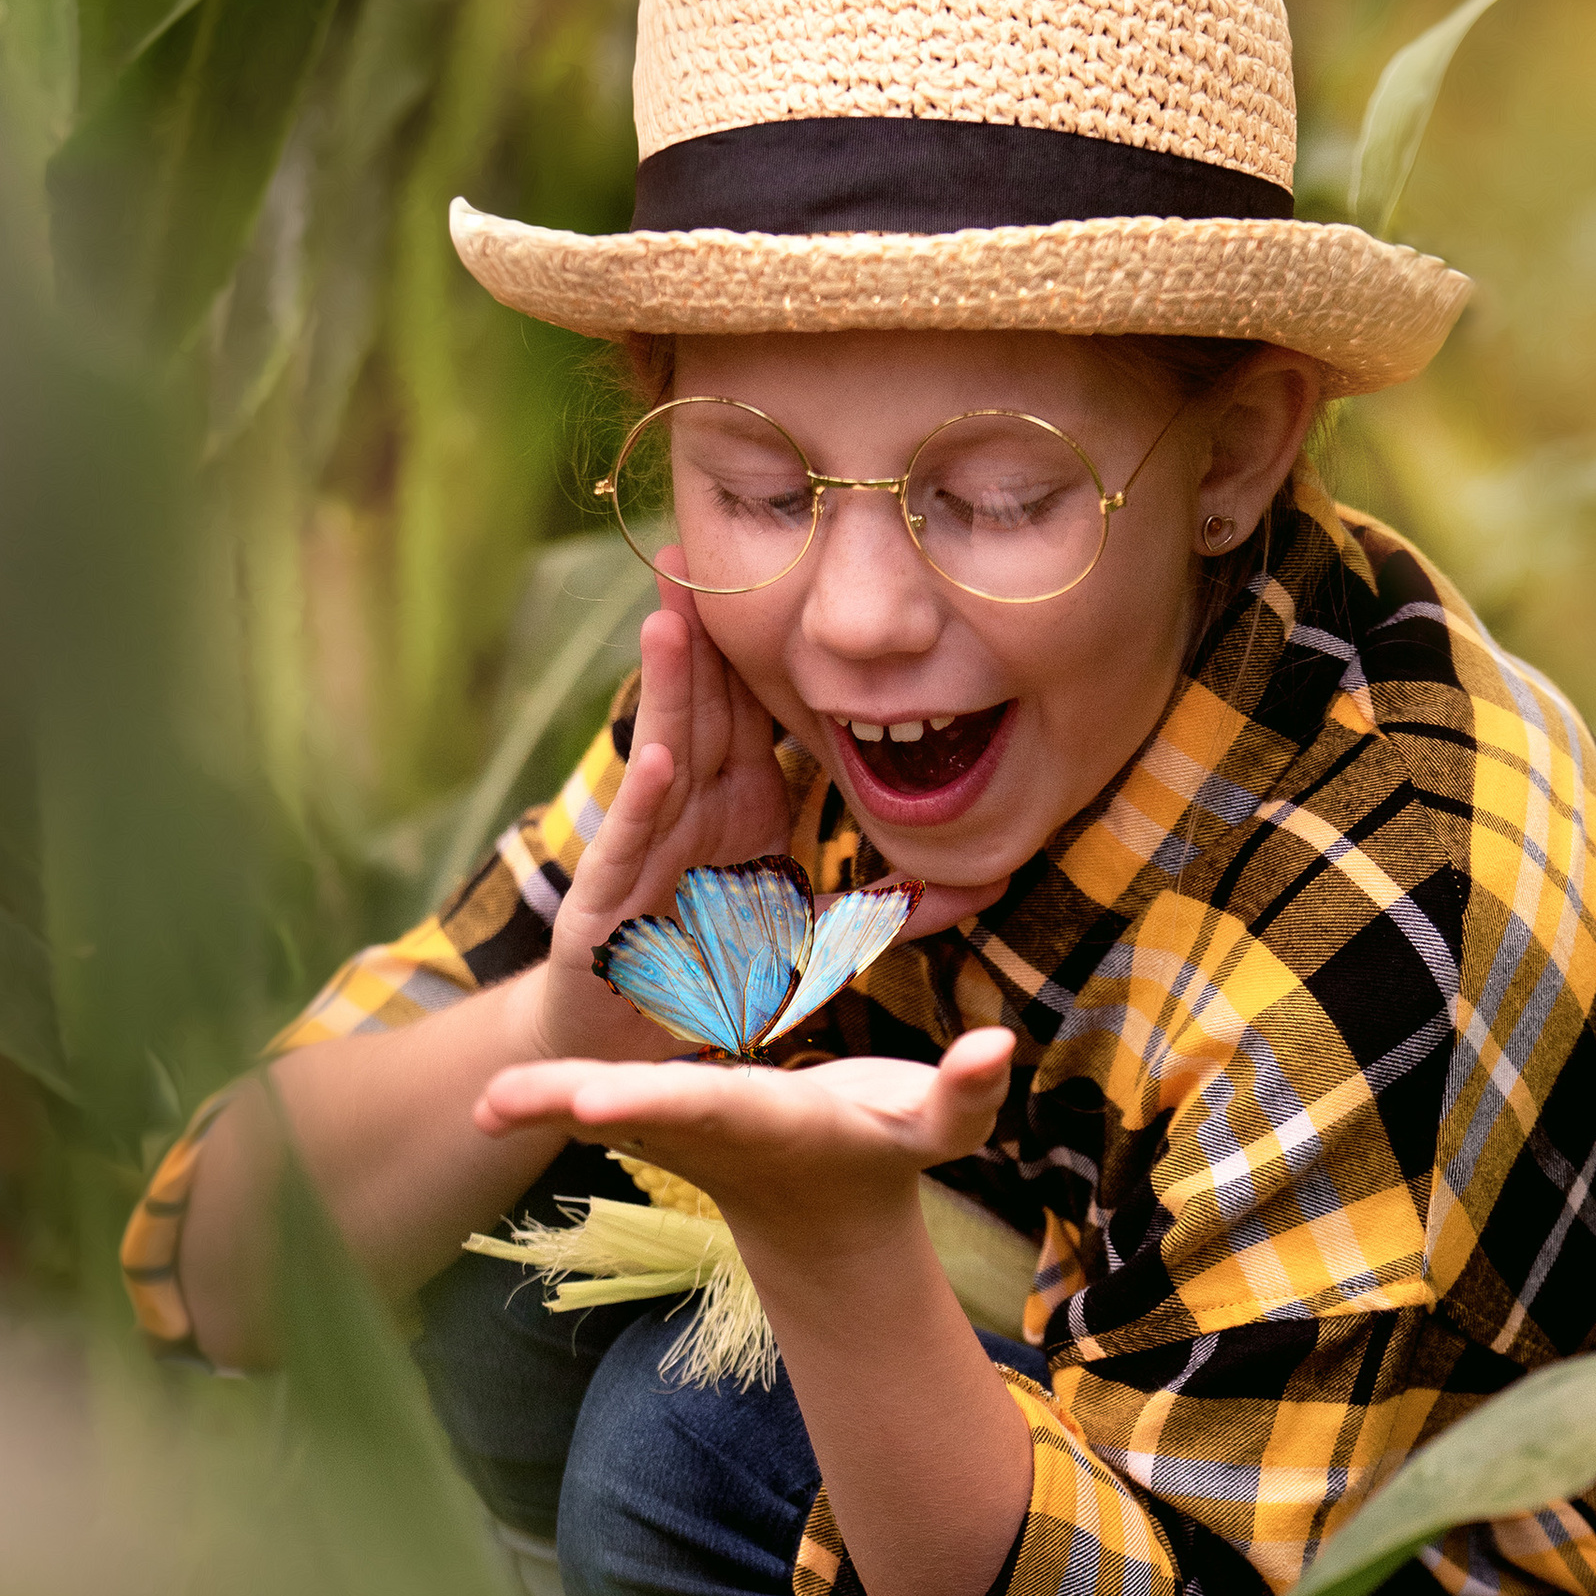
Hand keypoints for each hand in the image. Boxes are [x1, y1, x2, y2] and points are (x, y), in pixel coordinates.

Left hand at [474, 1026, 1017, 1269]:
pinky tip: (483, 1101)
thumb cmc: (884, 1152)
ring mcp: (675, 1133)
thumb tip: (998, 1045)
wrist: (822, 1215)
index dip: (659, 1099)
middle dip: (581, 1107)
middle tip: (507, 1106)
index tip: (602, 1100)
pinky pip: (591, 1105)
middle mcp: (712, 1128)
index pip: (710, 1103)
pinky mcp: (653, 1124)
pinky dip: (543, 1098)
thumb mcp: (935, 1129)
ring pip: (598, 1113)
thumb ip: (965, 1093)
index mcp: (770, 1120)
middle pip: (639, 1113)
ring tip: (480, 1109)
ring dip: (540, 1107)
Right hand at [534, 563, 1008, 1064]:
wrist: (633, 1048)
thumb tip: (982, 883)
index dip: (761, 645)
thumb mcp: (816, 943)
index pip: (751, 709)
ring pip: (662, 752)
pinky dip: (647, 799)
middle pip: (702, 706)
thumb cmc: (716, 983)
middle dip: (699, 630)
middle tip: (697, 547)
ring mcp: (650, 849)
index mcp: (739, 806)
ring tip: (669, 613)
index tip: (783, 571)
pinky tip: (660, 752)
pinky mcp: (614, 902)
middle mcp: (693, 812)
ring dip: (664, 685)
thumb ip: (886, 913)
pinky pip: (636, 843)